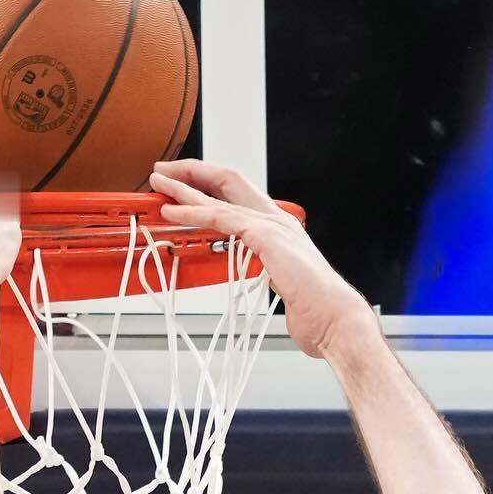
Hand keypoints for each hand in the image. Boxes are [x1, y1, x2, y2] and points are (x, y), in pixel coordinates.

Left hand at [150, 160, 371, 360]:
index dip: (210, 185)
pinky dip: (194, 213)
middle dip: (193, 173)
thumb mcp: (281, 283)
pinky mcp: (266, 237)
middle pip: (229, 180)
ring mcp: (272, 225)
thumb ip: (266, 271)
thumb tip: (256, 277)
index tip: (184, 187)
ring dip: (185, 189)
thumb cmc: (314, 309)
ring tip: (159, 184)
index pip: (239, 194)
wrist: (333, 320)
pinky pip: (222, 218)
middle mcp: (276, 220)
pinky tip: (173, 213)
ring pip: (220, 196)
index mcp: (280, 228)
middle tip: (164, 173)